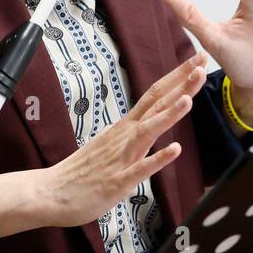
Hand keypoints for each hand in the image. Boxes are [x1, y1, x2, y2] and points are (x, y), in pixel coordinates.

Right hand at [39, 53, 208, 227]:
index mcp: (126, 127)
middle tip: (202, 63)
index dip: (178, 76)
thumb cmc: (83, 170)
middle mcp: (125, 136)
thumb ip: (132, 131)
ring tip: (189, 98)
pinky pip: (140, 169)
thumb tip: (147, 120)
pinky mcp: (117, 181)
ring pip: (148, 131)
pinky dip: (158, 159)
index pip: (156, 94)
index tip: (197, 59)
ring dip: (169, 114)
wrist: (51, 192)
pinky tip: (175, 150)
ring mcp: (121, 157)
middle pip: (156, 104)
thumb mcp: (112, 142)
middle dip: (181, 84)